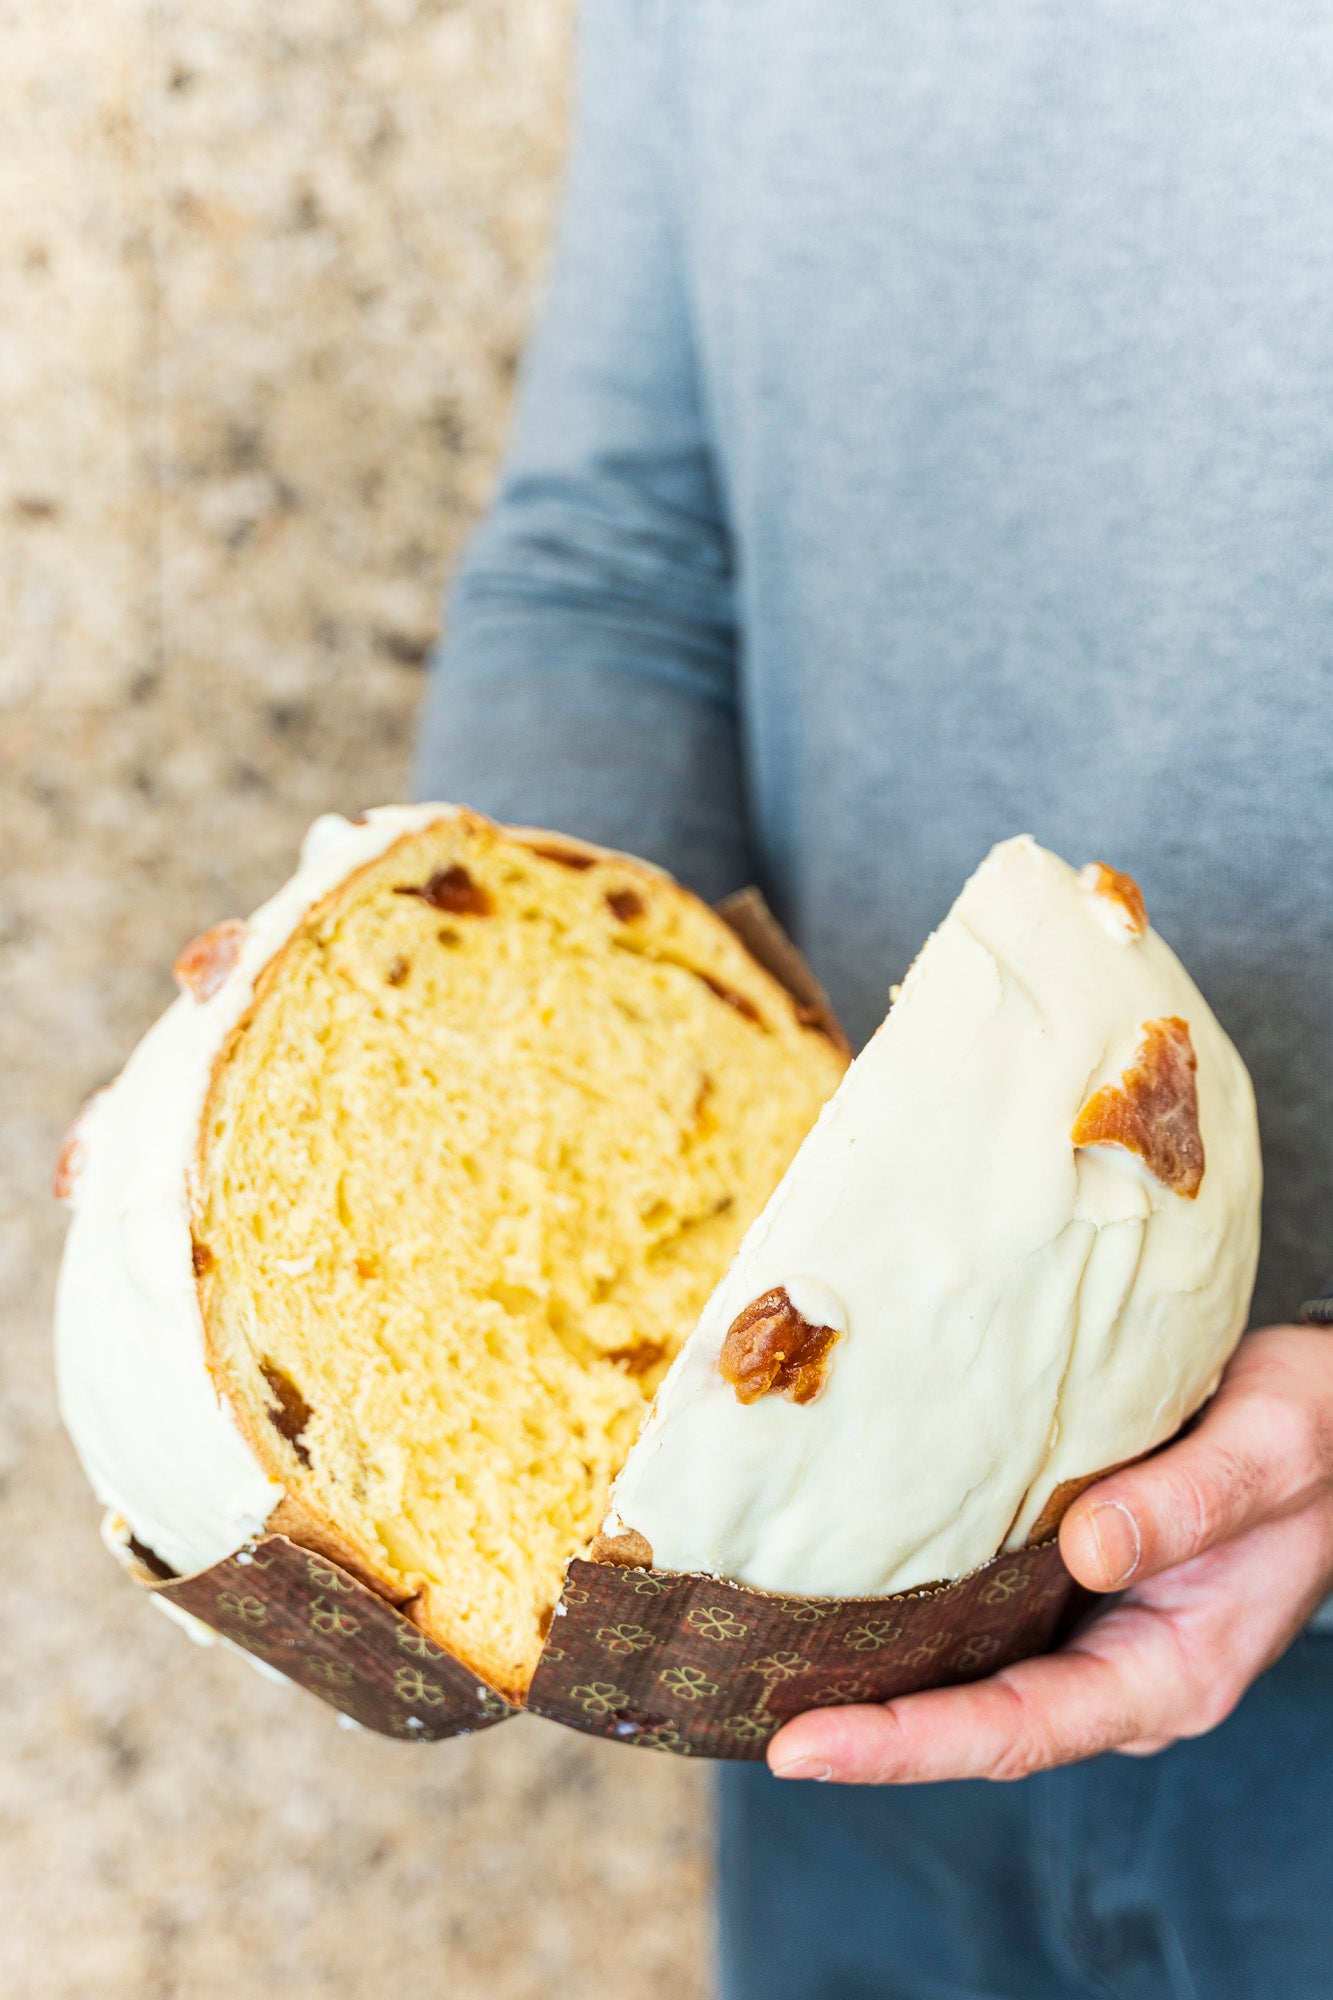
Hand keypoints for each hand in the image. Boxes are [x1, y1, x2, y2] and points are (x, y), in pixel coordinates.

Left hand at [767, 1323, 1332, 1782]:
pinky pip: (982, 1616)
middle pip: (978, 1724)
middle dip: (866, 1729)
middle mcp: (1122, 1671)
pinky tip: (838, 1583)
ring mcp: (1094, 1633)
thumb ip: (1189, 1502)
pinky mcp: (1071, 1582)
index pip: (1023, 1729)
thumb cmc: (1314, 1429)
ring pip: (972, 1675)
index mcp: (1174, 1671)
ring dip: (877, 1677)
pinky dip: (912, 1612)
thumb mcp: (1271, 1447)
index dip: (910, 1745)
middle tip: (749, 1712)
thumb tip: (1087, 1551)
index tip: (805, 1748)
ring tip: (763, 1664)